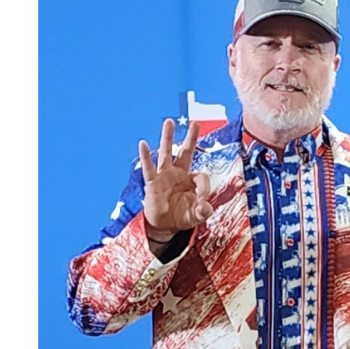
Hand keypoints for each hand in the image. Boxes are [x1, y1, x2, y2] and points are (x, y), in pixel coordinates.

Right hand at [139, 118, 213, 245]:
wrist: (165, 226)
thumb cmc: (182, 217)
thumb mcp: (197, 216)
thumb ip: (204, 212)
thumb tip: (206, 207)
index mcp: (191, 180)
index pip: (201, 176)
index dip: (204, 188)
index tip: (203, 201)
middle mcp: (178, 173)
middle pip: (186, 152)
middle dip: (191, 138)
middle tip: (195, 123)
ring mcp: (165, 176)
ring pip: (166, 153)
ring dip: (167, 137)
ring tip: (168, 122)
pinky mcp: (152, 183)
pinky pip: (149, 168)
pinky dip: (146, 156)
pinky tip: (142, 144)